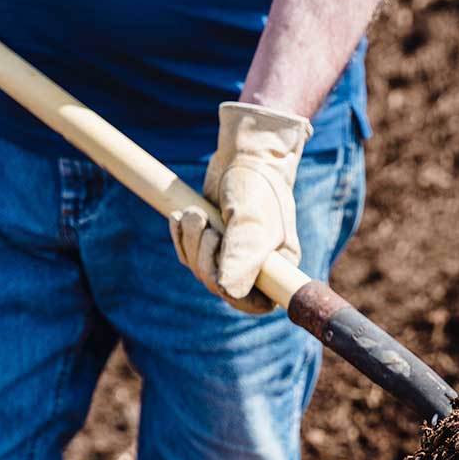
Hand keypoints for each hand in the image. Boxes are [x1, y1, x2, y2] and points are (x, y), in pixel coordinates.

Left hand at [170, 102, 311, 312]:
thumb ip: (241, 256)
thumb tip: (225, 291)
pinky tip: (181, 216)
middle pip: (218, 286)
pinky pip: (188, 255)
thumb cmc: (257, 186)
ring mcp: (231, 257)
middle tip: (204, 224)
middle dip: (203, 256)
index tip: (220, 262)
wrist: (245, 156)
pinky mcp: (210, 244)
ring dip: (190, 242)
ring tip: (195, 213)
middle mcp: (255, 268)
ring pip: (199, 271)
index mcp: (277, 269)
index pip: (254, 303)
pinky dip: (181, 236)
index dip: (232, 292)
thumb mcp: (252, 220)